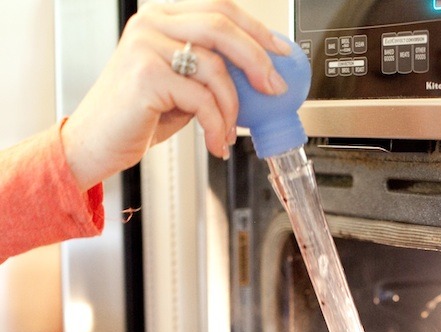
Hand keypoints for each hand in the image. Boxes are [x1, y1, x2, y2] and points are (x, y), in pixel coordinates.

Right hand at [61, 0, 290, 190]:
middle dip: (257, 59)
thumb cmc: (136, 117)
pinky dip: (216, 126)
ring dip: (231, 108)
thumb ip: (209, 73)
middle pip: (222, 26)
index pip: (219, 8)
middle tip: (274, 89)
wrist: (94, 144)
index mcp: (161, 17)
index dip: (256, 30)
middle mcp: (152, 23)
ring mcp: (146, 45)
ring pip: (215, 68)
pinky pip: (202, 99)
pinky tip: (215, 143)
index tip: (280, 53)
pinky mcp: (146, 75)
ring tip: (227, 132)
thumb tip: (258, 78)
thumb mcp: (179, 87)